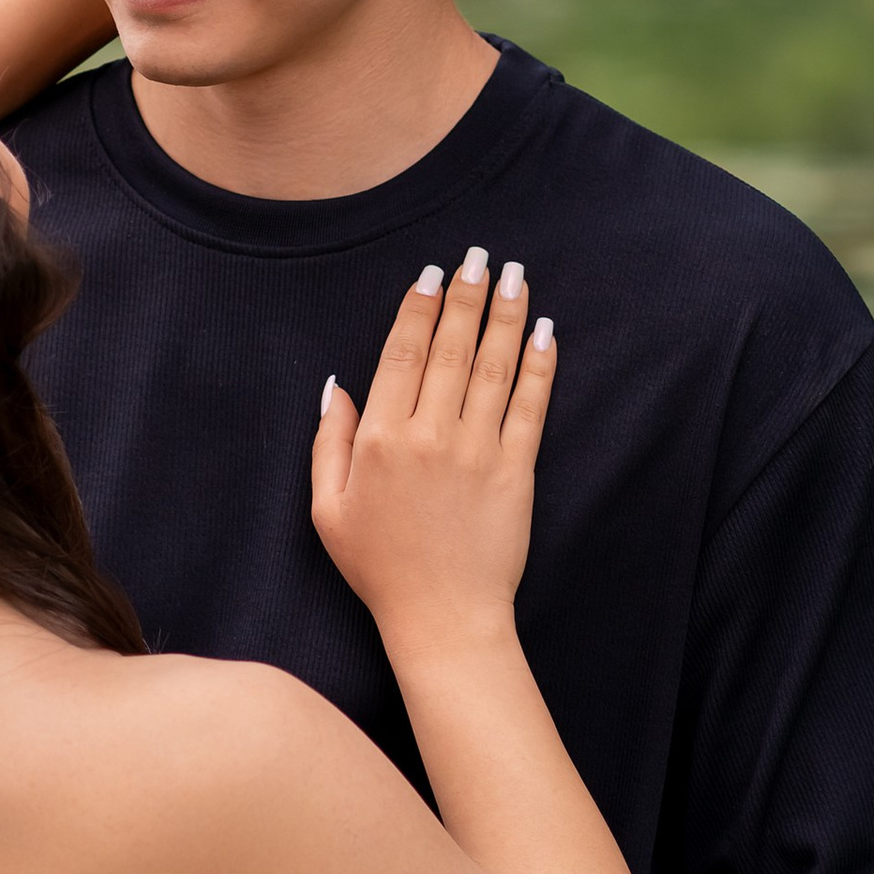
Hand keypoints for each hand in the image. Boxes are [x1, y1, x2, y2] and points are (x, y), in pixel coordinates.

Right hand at [310, 251, 553, 648]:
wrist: (442, 617)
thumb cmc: (380, 568)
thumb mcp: (329, 510)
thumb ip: (329, 442)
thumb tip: (334, 386)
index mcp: (380, 440)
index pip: (402, 354)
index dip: (419, 309)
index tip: (433, 275)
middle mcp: (430, 436)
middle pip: (452, 348)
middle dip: (468, 295)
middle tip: (481, 256)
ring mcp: (477, 451)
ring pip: (494, 366)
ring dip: (507, 316)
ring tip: (516, 277)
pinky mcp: (516, 471)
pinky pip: (530, 407)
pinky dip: (539, 366)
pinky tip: (545, 333)